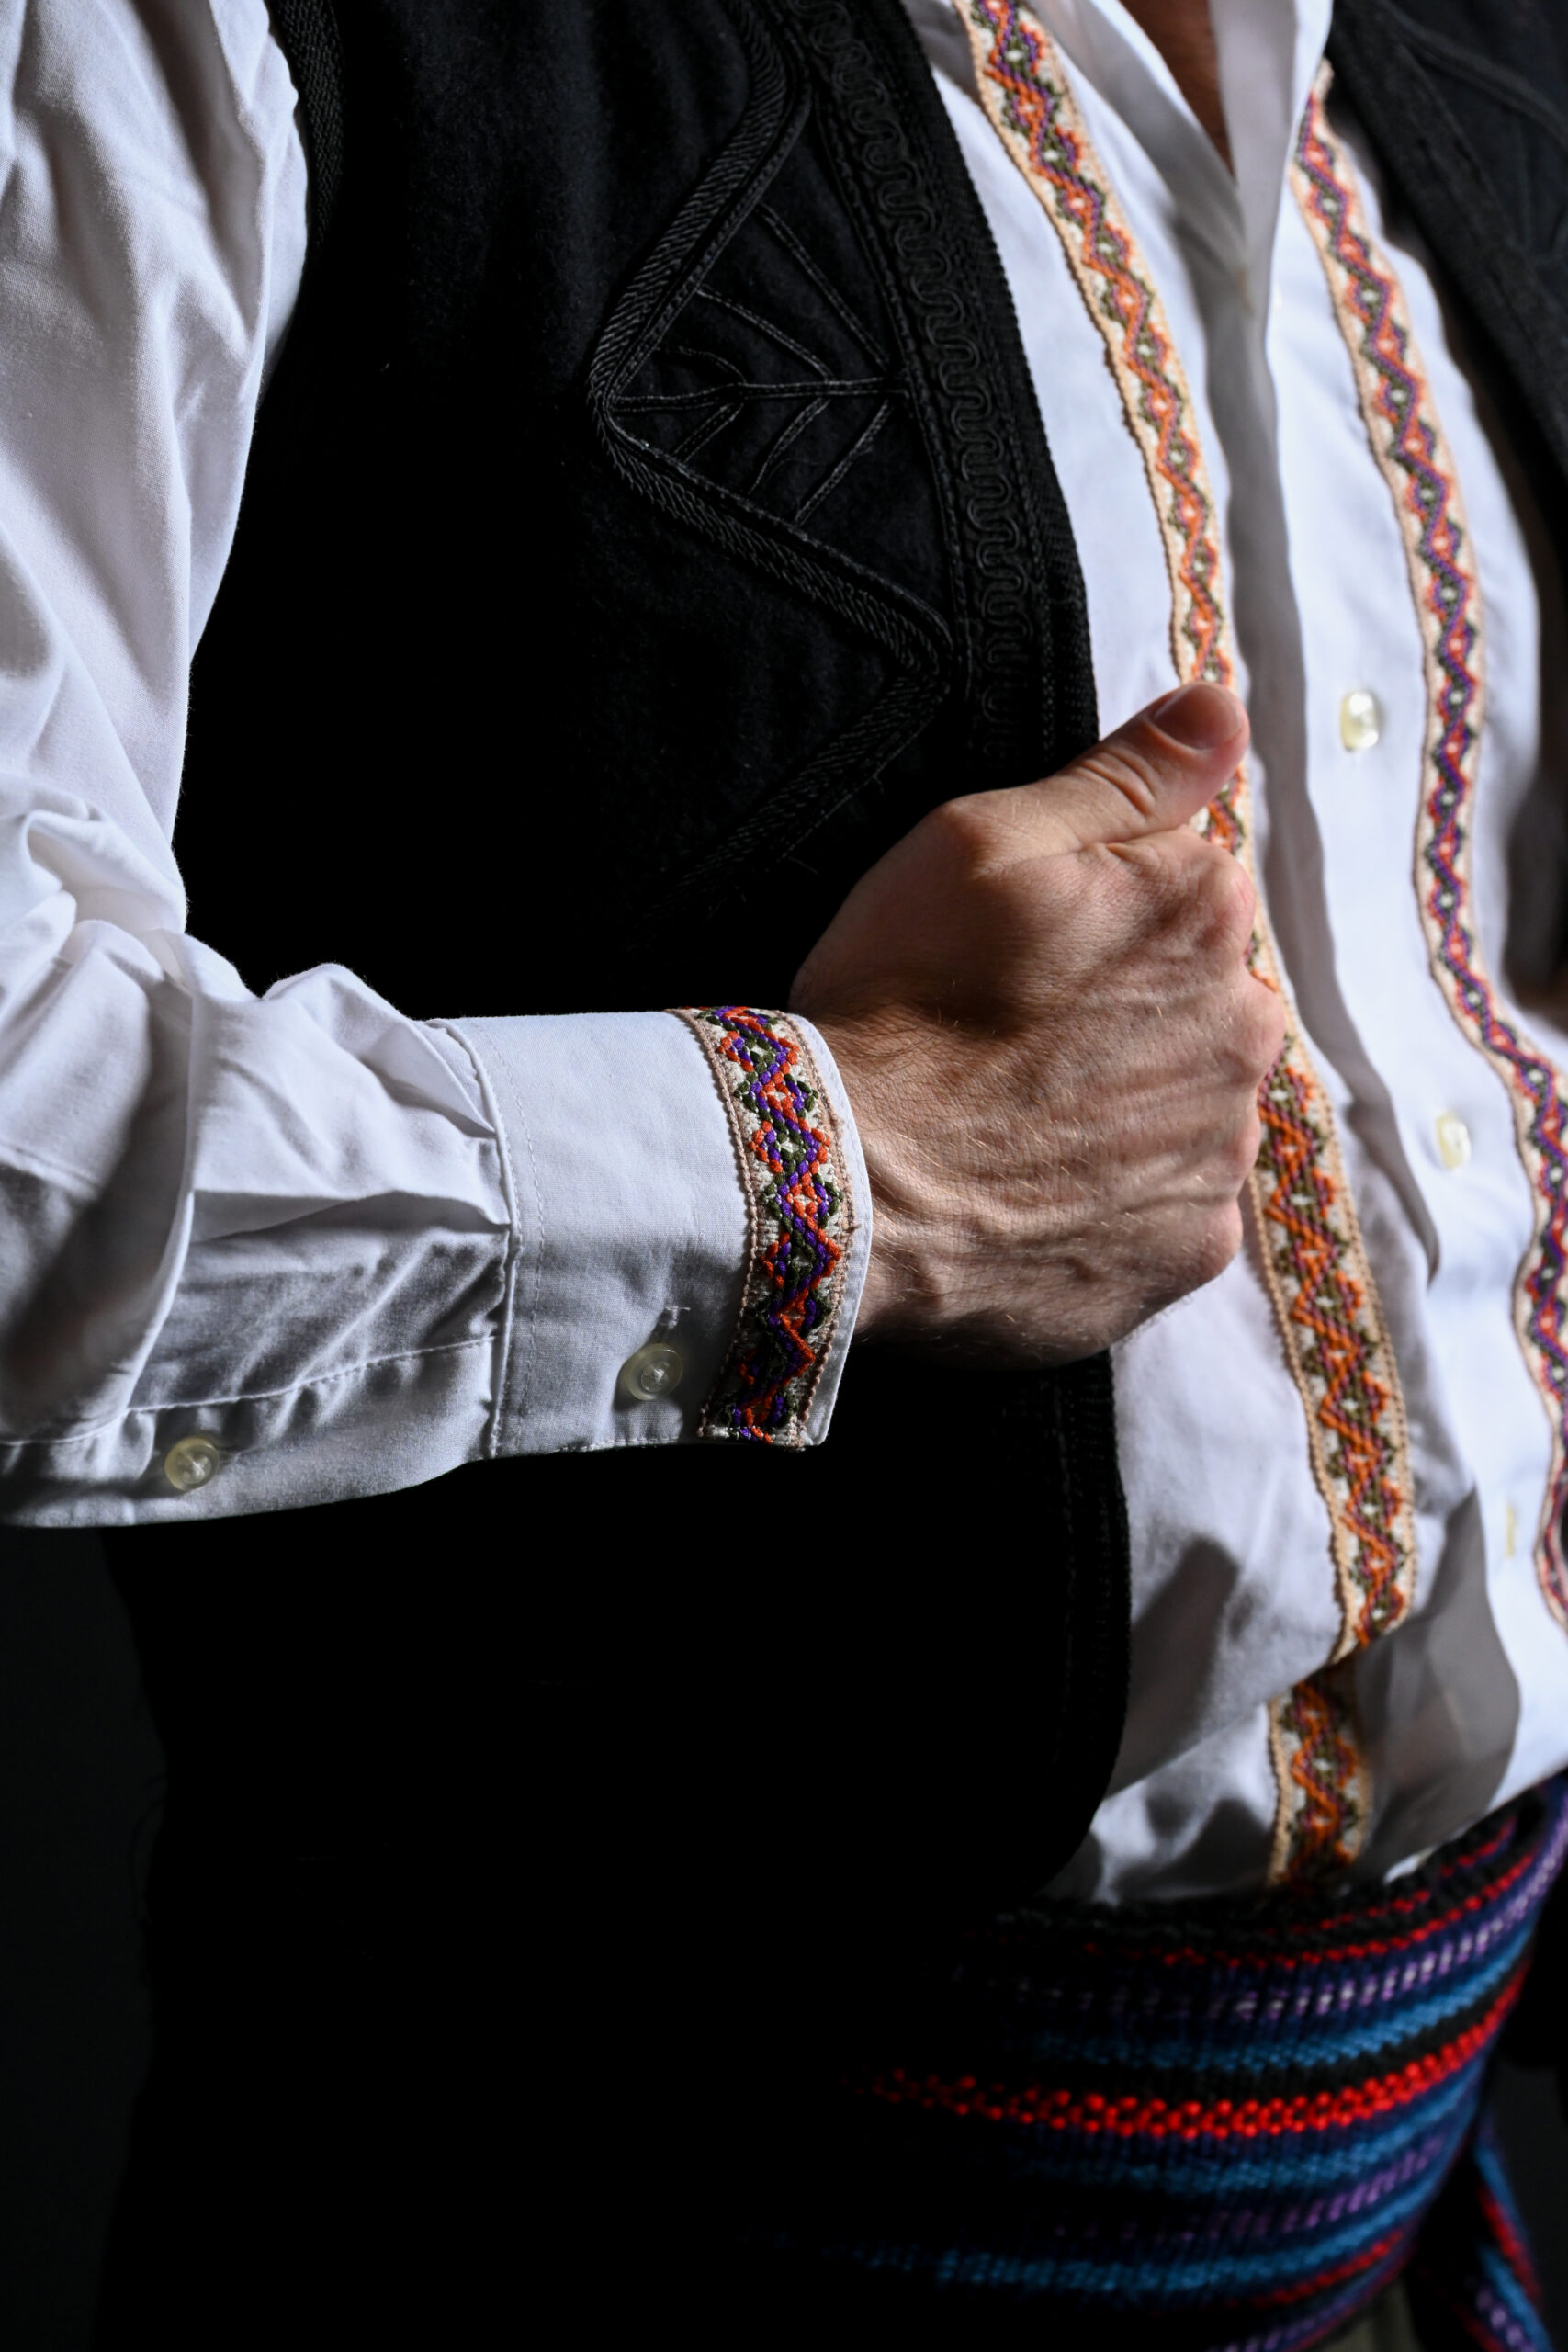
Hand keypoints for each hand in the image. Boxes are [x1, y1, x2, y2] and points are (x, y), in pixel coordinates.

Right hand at [791, 682, 1284, 1364]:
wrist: (845, 1185)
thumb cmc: (901, 998)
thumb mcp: (985, 839)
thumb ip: (1124, 774)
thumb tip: (1224, 706)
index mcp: (1206, 907)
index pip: (1182, 890)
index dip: (1091, 917)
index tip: (1013, 954)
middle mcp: (1246, 1028)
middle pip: (1196, 1001)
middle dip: (1121, 1014)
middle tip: (1003, 1043)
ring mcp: (1221, 1151)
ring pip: (1184, 1106)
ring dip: (1121, 1109)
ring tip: (1010, 1124)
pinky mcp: (1188, 1251)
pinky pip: (1165, 1210)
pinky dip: (1111, 1201)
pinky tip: (1030, 1192)